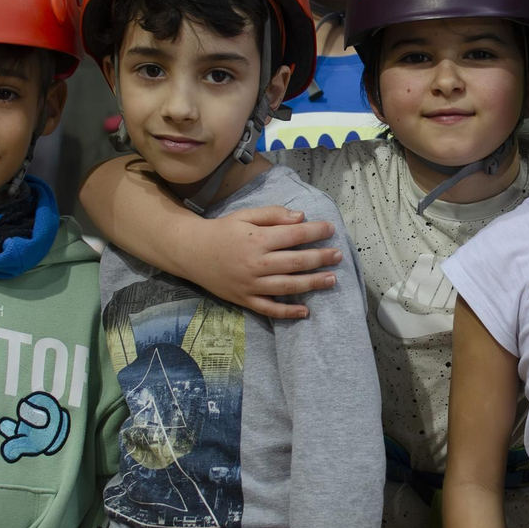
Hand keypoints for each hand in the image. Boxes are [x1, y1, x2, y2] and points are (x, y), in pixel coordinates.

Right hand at [193, 207, 341, 319]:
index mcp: (257, 239)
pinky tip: (305, 311)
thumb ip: (273, 215)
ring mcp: (250, 284)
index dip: (315, 231)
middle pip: (296, 262)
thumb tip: (301, 217)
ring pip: (287, 286)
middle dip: (321, 258)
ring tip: (332, 279)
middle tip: (339, 255)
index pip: (294, 235)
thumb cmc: (221, 230)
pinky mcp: (244, 299)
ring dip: (312, 283)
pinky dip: (287, 312)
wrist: (190, 252)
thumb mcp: (245, 215)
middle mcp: (256, 263)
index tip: (331, 229)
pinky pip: (269, 309)